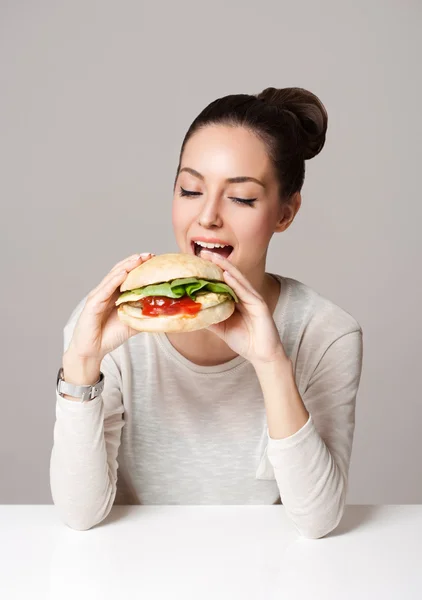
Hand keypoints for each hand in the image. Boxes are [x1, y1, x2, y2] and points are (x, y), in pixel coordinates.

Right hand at [65, 252, 154, 362]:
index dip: (139, 266)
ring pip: (112, 278)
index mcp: (114, 294)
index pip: (127, 275)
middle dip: (134, 262)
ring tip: (138, 258)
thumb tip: (164, 312)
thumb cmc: (109, 336)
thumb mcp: (132, 323)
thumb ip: (144, 315)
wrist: (91, 351)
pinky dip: (114, 281)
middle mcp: (105, 292)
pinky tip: (123, 273)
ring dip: (126, 266)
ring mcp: (98, 297)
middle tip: (150, 255)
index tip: (154, 259)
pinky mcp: (92, 305)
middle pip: (120, 271)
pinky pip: (104, 291)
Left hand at [200, 251, 286, 366]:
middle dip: (218, 263)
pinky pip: (246, 292)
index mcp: (237, 299)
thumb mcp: (222, 328)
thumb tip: (193, 313)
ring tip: (213, 257)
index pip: (223, 281)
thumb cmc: (245, 341)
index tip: (198, 261)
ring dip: (226, 267)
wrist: (262, 355)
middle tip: (203, 252)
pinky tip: (226, 275)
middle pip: (231, 275)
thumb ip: (210, 318)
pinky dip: (236, 283)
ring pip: (238, 279)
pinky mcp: (260, 306)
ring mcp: (254, 299)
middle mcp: (246, 296)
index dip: (212, 270)